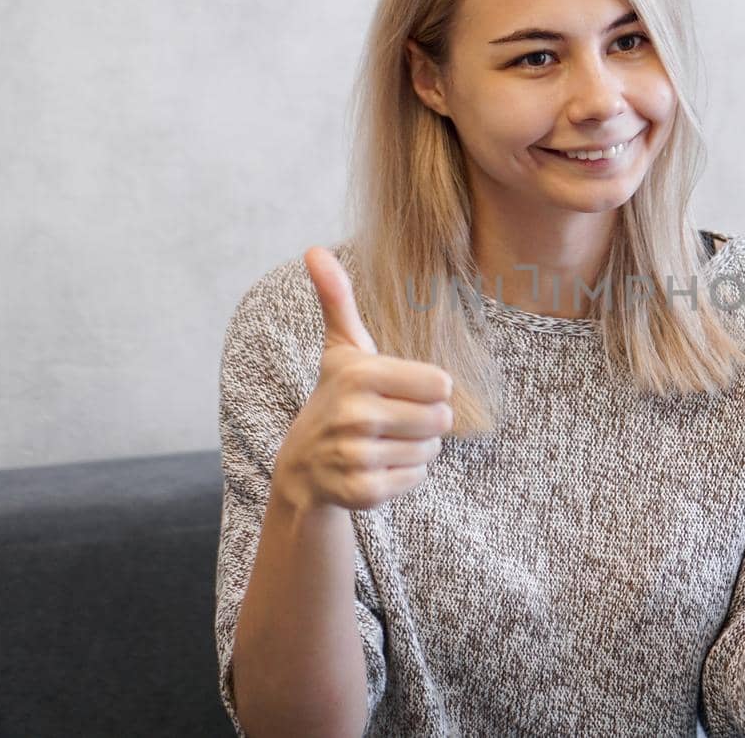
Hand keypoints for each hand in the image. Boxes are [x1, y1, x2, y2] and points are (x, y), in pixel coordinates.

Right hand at [272, 247, 454, 513]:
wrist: (302, 466)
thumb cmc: (336, 397)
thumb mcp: (341, 349)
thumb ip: (336, 299)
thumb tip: (313, 250)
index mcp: (360, 376)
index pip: (441, 386)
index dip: (429, 390)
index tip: (400, 391)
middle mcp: (355, 416)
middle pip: (441, 420)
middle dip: (426, 421)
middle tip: (393, 419)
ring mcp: (356, 457)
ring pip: (430, 451)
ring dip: (415, 448)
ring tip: (381, 442)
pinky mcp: (363, 493)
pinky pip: (417, 478)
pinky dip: (405, 475)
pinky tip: (376, 466)